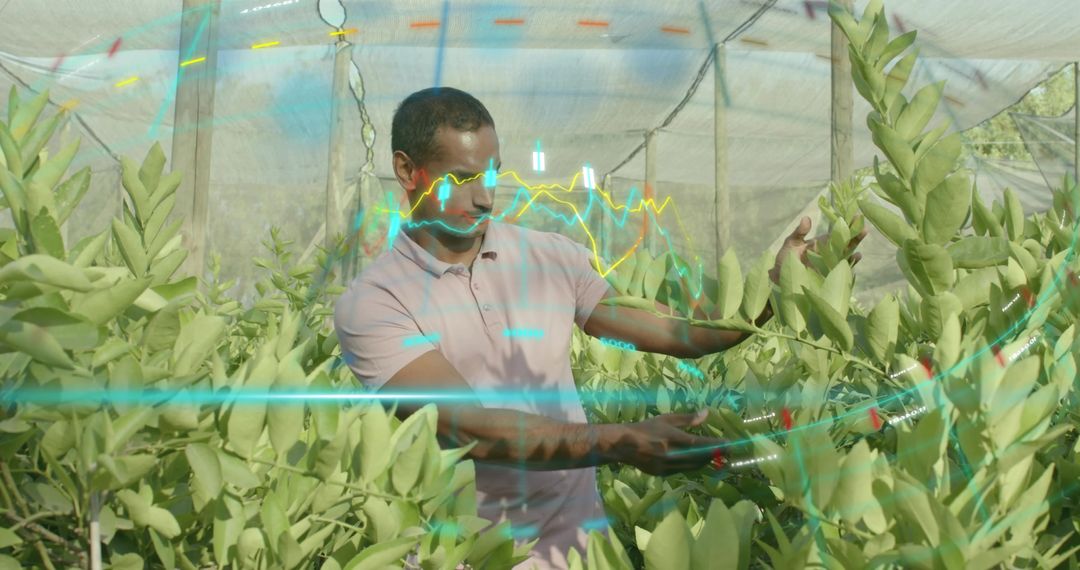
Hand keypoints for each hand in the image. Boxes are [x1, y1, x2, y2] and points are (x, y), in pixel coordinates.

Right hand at [607, 410, 725, 475]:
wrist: (623, 445)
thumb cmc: (646, 428)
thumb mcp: (666, 419)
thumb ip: (687, 419)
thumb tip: (706, 413)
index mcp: (670, 437)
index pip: (698, 443)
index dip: (715, 445)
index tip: (728, 444)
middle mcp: (669, 454)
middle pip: (698, 458)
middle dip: (714, 455)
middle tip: (727, 452)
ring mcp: (665, 466)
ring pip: (692, 467)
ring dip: (705, 462)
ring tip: (715, 457)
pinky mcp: (662, 474)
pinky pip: (682, 471)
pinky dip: (692, 466)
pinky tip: (698, 462)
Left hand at [768, 215, 866, 283]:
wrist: (781, 276)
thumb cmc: (786, 258)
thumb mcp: (791, 243)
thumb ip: (799, 232)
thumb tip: (806, 218)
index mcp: (823, 242)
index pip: (838, 231)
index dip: (848, 224)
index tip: (857, 215)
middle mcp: (830, 251)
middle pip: (847, 241)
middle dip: (856, 233)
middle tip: (864, 226)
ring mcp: (831, 263)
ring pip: (848, 253)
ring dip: (855, 244)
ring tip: (862, 235)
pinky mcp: (830, 274)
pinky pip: (843, 268)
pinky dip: (851, 262)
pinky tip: (856, 255)